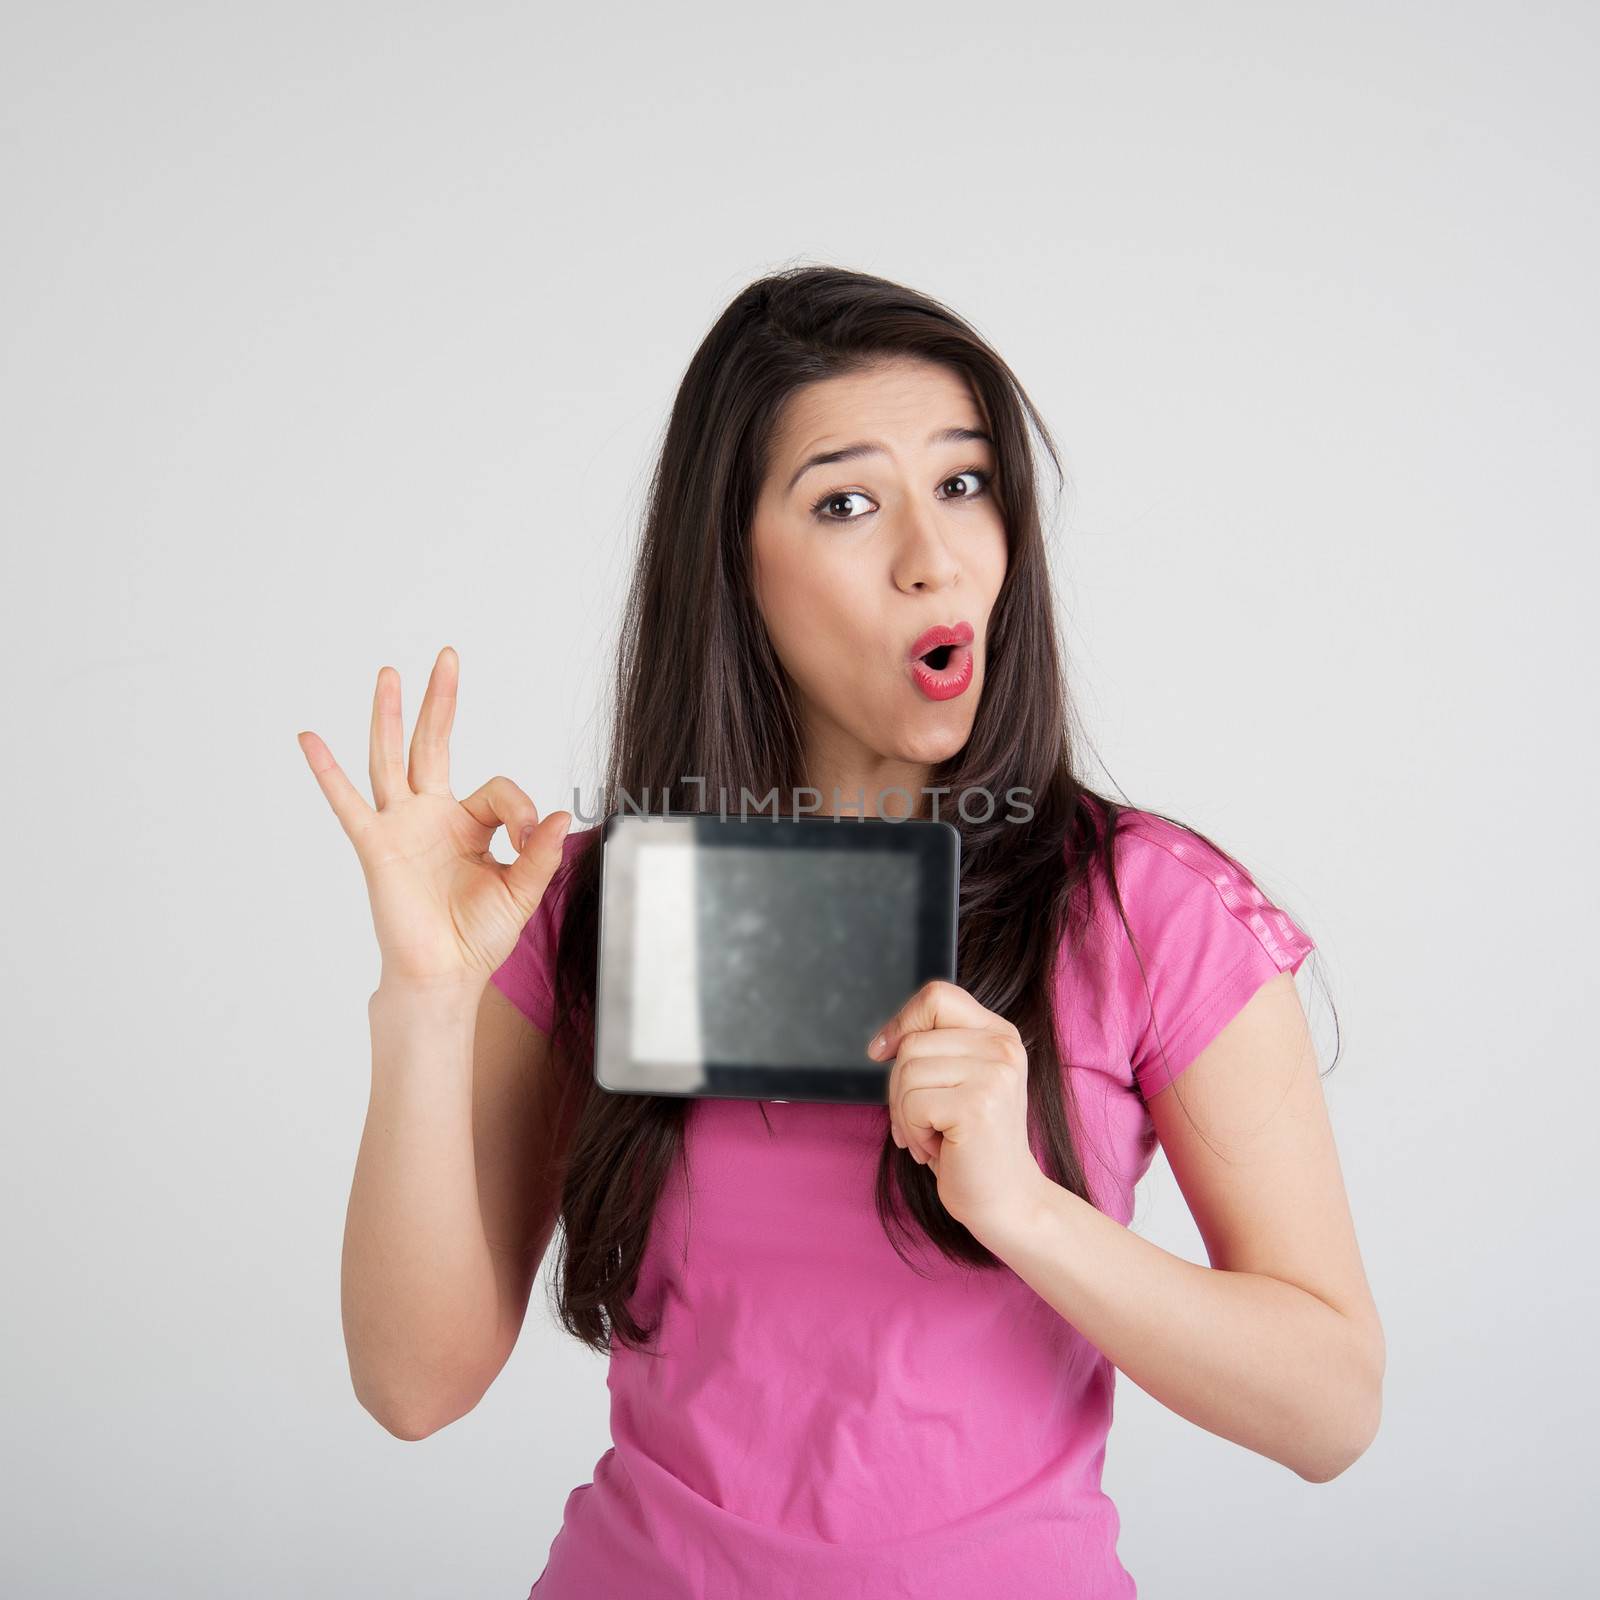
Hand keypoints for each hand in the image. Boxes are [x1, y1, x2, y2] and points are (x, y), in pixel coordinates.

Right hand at [296, 645, 572, 988]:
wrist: (444, 975)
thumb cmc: (477, 936)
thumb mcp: (522, 891)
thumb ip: (540, 854)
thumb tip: (559, 816)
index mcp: (469, 825)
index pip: (498, 789)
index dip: (519, 809)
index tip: (528, 837)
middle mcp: (432, 817)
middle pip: (435, 745)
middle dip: (441, 702)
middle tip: (448, 656)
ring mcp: (401, 827)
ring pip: (393, 760)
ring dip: (390, 717)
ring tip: (390, 675)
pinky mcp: (376, 846)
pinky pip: (349, 803)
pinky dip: (327, 771)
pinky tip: (310, 738)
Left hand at [868, 980, 1044, 1234]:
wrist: (1006, 1200)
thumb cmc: (970, 1143)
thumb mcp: (957, 1082)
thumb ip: (934, 1050)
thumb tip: (881, 1044)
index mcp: (999, 1034)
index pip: (937, 995)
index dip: (903, 1020)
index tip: (883, 1052)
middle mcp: (1003, 1047)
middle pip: (913, 1042)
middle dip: (899, 1087)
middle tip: (921, 1122)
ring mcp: (994, 1074)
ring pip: (907, 1072)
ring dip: (905, 1114)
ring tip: (933, 1136)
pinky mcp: (978, 1105)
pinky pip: (912, 1104)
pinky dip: (914, 1132)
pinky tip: (939, 1149)